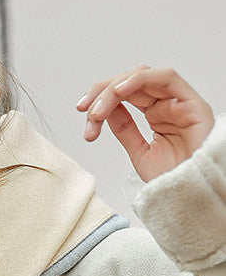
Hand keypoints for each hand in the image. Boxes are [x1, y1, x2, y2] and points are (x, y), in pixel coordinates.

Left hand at [76, 65, 214, 181]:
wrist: (192, 198)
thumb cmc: (173, 182)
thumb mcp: (140, 153)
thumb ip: (125, 129)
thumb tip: (105, 109)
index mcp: (157, 115)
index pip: (126, 95)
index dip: (100, 99)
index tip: (83, 114)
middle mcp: (168, 104)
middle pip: (130, 83)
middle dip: (102, 94)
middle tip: (85, 112)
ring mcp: (180, 102)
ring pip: (142, 77)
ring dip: (114, 88)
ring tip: (97, 111)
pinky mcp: (193, 103)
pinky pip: (167, 77)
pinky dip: (139, 80)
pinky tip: (119, 91)